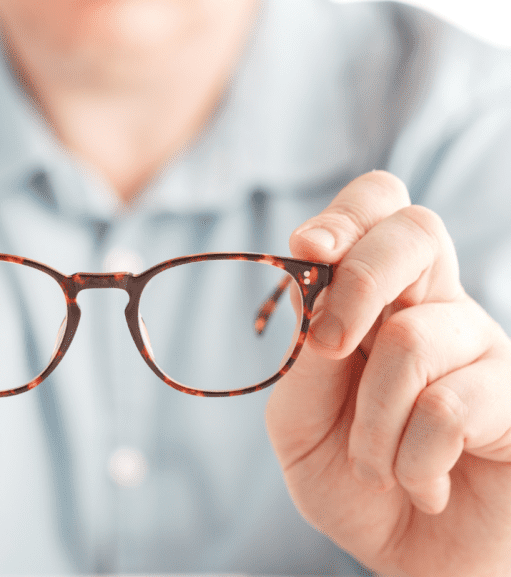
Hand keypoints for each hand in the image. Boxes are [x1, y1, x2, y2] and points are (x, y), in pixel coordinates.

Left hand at [265, 171, 510, 576]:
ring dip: (371, 421)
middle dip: (356, 281)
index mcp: (378, 302)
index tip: (307, 250)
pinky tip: (422, 483)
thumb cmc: (353, 479)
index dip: (346, 214)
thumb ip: (302, 359)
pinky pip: (449, 406)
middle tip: (331, 347)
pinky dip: (411, 460)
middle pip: (416, 231)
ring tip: (374, 465)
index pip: (380, 211)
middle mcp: (437, 310)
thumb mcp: (300, 421)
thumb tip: (311, 293)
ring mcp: (483, 351)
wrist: (409, 556)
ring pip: (414, 338)